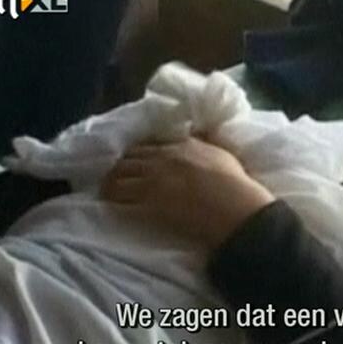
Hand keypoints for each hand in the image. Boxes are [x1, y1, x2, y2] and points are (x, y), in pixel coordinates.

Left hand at [101, 136, 275, 247]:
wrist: (235, 209)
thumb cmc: (236, 184)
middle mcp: (163, 158)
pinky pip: (122, 198)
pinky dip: (113, 199)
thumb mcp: (221, 153)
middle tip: (114, 173)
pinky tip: (109, 202)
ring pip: (119, 177)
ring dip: (110, 182)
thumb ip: (205, 143)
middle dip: (119, 164)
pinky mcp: (149, 203)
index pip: (149, 144)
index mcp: (182, 145)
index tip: (134, 158)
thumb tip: (199, 135)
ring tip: (106, 188)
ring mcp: (153, 181)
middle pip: (129, 158)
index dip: (138, 151)